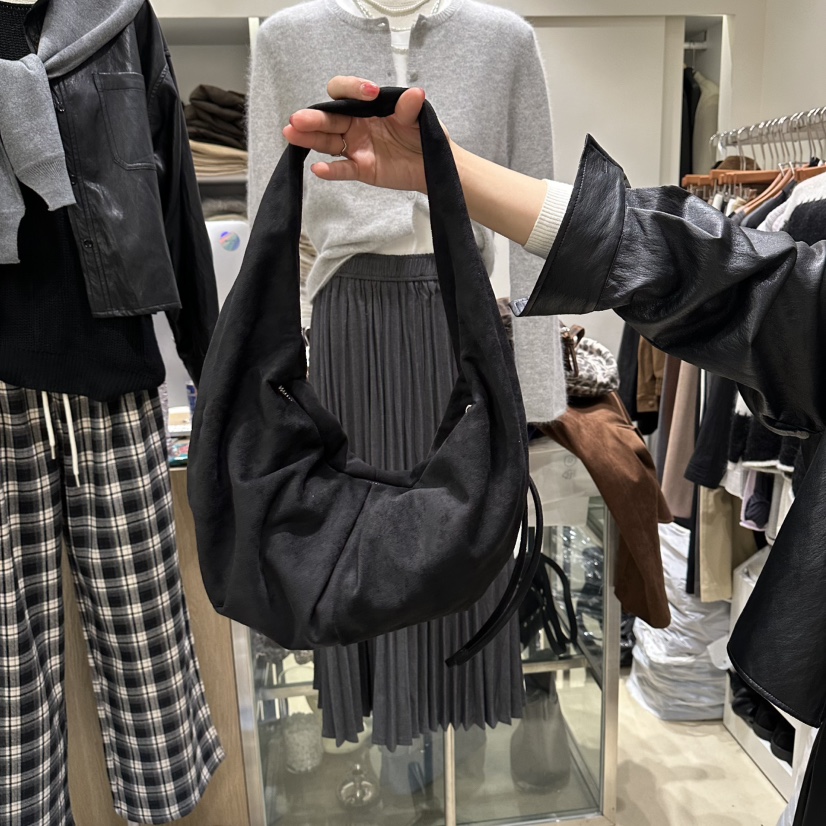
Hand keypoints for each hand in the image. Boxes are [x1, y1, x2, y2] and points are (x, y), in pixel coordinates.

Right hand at [283, 76, 432, 192]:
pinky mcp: (361, 169)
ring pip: (328, 142)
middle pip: (329, 119)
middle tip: (298, 118)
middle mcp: (356, 125)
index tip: (369, 93)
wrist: (433, 163)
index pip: (346, 93)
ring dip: (310, 139)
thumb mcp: (420, 117)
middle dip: (314, 118)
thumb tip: (415, 94)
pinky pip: (342, 169)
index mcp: (366, 107)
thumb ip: (411, 107)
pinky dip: (331, 170)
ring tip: (292, 135)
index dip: (352, 90)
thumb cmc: (423, 135)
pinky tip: (317, 168)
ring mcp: (356, 147)